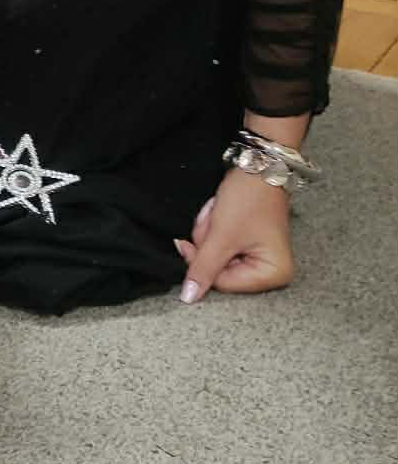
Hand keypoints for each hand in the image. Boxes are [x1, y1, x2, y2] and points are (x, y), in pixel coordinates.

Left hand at [176, 169, 295, 302]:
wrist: (258, 165)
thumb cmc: (249, 199)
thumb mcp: (222, 236)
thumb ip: (203, 268)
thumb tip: (189, 298)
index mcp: (274, 275)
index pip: (222, 283)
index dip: (203, 261)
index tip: (197, 238)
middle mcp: (272, 272)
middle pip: (219, 271)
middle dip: (210, 243)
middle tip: (219, 221)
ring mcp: (260, 258)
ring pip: (215, 257)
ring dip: (210, 233)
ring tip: (221, 214)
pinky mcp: (250, 245)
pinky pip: (219, 246)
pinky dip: (214, 229)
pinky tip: (221, 214)